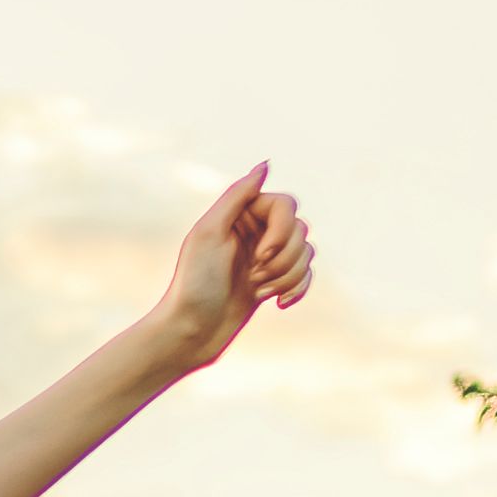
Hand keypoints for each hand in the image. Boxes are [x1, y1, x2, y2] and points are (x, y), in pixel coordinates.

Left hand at [149, 164, 314, 369]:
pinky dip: (297, 289)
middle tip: (253, 277)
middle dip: (284, 258)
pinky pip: (305, 275)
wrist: (190, 331)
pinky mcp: (271, 281)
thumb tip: (265, 165)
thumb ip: (237, 195)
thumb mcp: (209, 232)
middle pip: (300, 229)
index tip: (260, 255)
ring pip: (306, 253)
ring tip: (258, 291)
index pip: (286, 205)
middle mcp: (255, 231)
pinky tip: (279, 304)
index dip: (281, 231)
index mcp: (240, 214)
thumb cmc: (193, 283)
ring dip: (288, 276)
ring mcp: (265, 257)